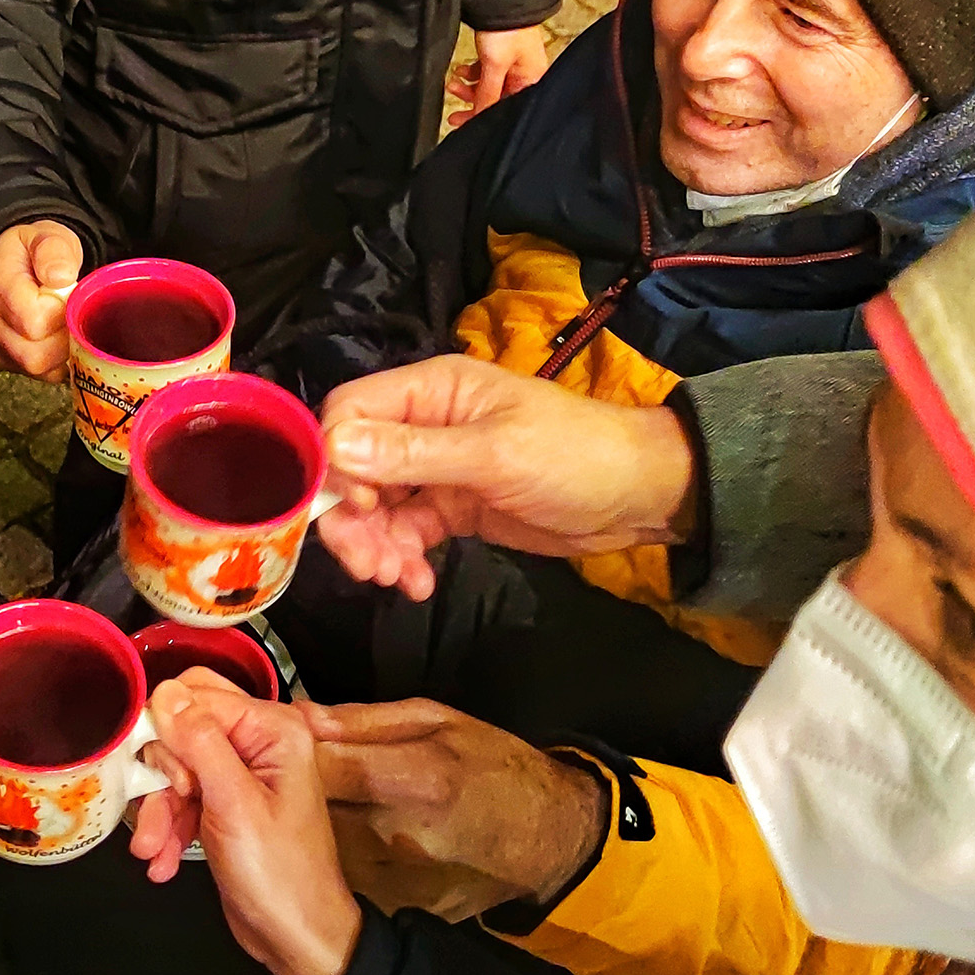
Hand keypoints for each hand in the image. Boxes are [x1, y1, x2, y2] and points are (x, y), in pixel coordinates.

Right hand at [0, 221, 82, 381]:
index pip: (36, 320)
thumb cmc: (35, 251)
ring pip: (39, 367)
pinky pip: (39, 375)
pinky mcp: (0, 360)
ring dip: (62, 349)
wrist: (18, 262)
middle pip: (37, 353)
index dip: (63, 311)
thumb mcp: (48, 236)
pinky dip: (56, 360)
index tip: (68, 293)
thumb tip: (61, 277)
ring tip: (62, 321)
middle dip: (65, 334)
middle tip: (69, 310)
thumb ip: (54, 250)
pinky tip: (57, 337)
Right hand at [129, 674, 360, 974]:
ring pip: (176, 768)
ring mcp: (242, 773)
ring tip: (153, 850)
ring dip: (160, 811)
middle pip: (183, 728)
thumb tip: (167, 693)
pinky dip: (169, 827)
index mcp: (273, 729)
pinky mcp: (226, 801)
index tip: (156, 774)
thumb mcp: (234, 805)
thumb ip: (200, 744)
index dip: (168, 731)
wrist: (294, 934)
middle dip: (161, 775)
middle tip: (161, 813)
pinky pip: (182, 797)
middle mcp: (259, 742)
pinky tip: (165, 860)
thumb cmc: (281, 875)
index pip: (199, 695)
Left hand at [308, 699, 604, 922]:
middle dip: (293, 781)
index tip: (273, 733)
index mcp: (416, 779)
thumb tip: (304, 714)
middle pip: (309, 805)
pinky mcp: (390, 902)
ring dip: (307, 819)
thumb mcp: (439, 719)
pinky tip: (347, 835)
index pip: (319, 761)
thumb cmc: (497, 771)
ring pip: (316, 841)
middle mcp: (399, 835)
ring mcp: (394, 877)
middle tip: (296, 763)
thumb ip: (364, 719)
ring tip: (330, 798)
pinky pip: (338, 870)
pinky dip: (330, 852)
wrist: (543, 837)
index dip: (287, 745)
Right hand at [316, 355, 696, 598]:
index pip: (350, 412)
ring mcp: (438, 469)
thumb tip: (335, 449)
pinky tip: (419, 584)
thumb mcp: (493, 455)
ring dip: (377, 545)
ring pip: (377, 506)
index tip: (353, 507)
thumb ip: (413, 455)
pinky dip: (405, 559)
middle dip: (353, 518)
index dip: (336, 459)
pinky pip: (408, 533)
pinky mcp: (454, 509)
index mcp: (431, 390)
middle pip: (354, 466)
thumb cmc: (572, 457)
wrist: (638, 497)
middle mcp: (425, 424)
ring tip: (397, 579)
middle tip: (368, 565)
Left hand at [445, 27, 548, 127]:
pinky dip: (472, 72)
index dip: (481, 117)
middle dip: (473, 101)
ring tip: (453, 81)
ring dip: (469, 86)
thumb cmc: (508, 29)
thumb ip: (486, 94)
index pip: (505, 109)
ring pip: (489, 85)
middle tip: (453, 107)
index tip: (461, 123)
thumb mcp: (495, 66)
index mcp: (531, 82)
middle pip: (496, 99)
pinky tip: (461, 69)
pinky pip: (486, 71)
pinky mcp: (502, 53)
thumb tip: (478, 118)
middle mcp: (524, 76)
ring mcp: (513, 64)